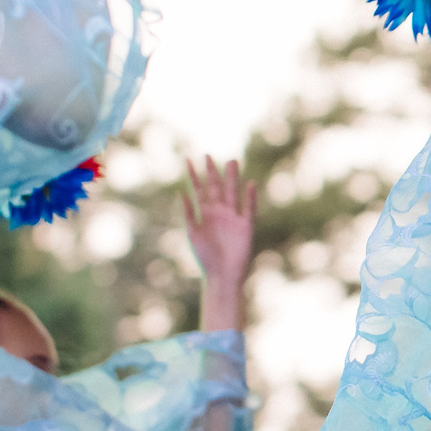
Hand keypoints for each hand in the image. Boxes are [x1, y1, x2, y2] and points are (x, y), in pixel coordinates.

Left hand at [183, 156, 254, 325]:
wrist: (222, 275)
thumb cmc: (204, 257)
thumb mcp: (192, 233)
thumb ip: (188, 213)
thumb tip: (180, 193)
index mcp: (204, 214)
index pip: (197, 190)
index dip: (193, 176)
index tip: (188, 160)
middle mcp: (218, 212)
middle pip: (215, 187)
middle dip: (212, 172)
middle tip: (209, 155)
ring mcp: (233, 217)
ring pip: (232, 192)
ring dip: (232, 178)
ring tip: (232, 162)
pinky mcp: (246, 225)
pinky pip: (249, 208)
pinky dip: (250, 197)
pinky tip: (250, 184)